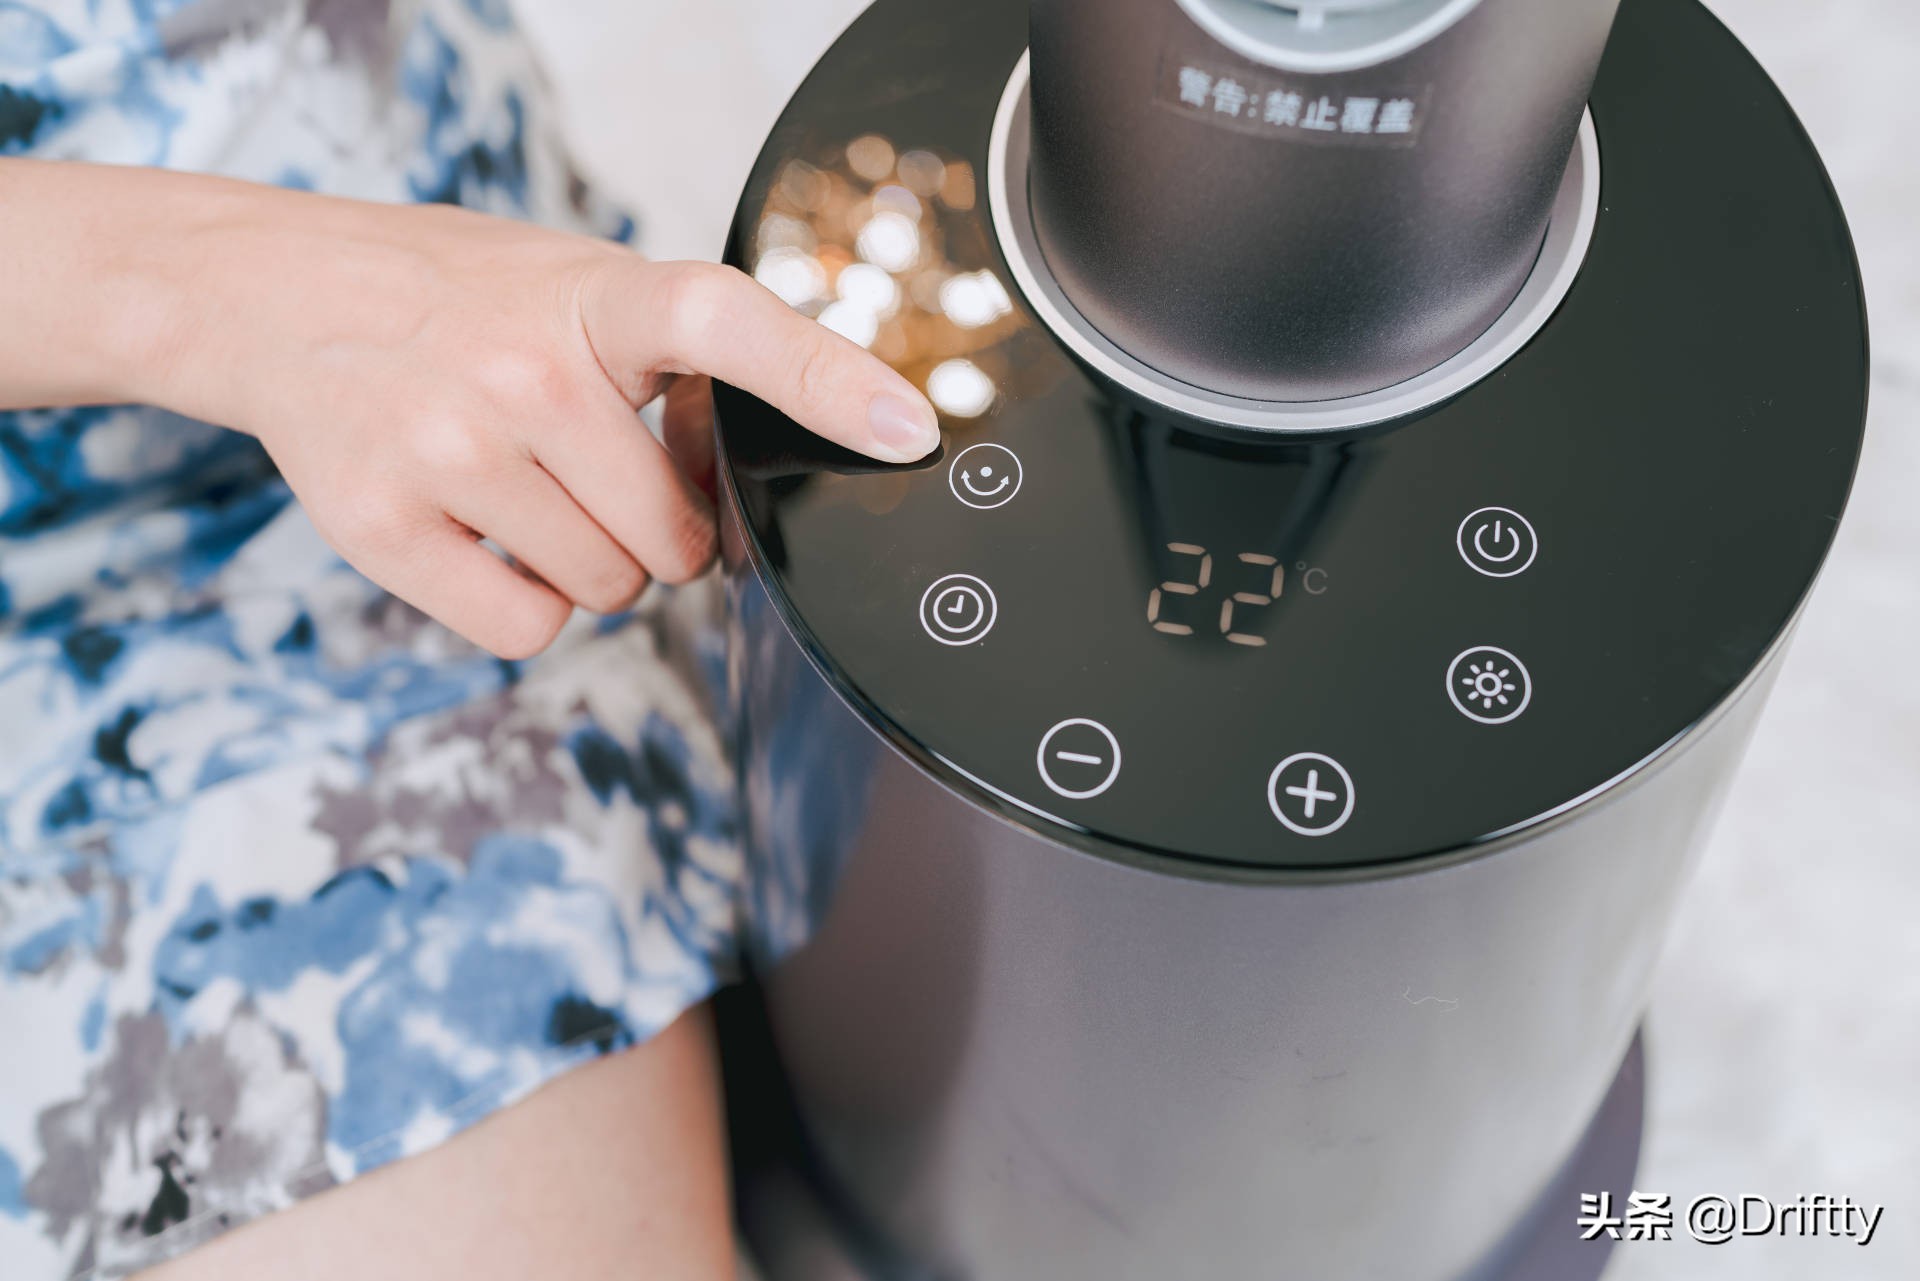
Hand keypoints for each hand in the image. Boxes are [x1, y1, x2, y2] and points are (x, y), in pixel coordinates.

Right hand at [126, 181, 939, 657]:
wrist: (279, 295)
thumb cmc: (462, 301)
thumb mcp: (577, 285)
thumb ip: (675, 360)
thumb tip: (774, 471)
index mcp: (594, 295)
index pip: (725, 322)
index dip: (826, 381)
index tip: (910, 429)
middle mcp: (525, 370)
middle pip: (677, 539)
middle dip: (663, 532)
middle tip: (600, 474)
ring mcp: (449, 447)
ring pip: (608, 591)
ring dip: (593, 566)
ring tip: (531, 490)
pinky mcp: (382, 523)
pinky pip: (527, 627)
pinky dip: (527, 604)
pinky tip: (487, 535)